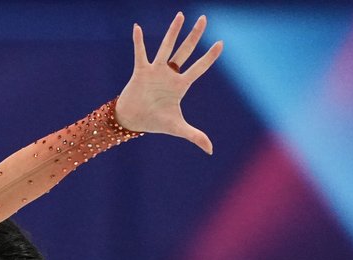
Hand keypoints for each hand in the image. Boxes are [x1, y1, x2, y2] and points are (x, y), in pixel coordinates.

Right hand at [115, 12, 223, 152]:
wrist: (131, 121)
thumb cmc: (154, 122)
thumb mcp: (177, 128)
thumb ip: (195, 136)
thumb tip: (210, 150)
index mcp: (180, 84)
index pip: (199, 67)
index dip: (210, 56)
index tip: (220, 43)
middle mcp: (170, 74)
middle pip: (185, 50)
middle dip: (195, 35)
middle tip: (204, 19)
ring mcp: (156, 70)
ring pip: (167, 47)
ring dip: (173, 31)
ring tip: (181, 15)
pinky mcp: (141, 71)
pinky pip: (140, 53)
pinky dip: (139, 41)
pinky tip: (137, 27)